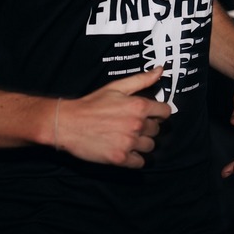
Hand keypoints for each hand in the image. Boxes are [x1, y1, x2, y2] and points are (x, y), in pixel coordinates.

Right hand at [54, 68, 170, 167]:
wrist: (68, 123)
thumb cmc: (92, 104)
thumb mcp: (116, 87)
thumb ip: (141, 79)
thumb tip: (160, 70)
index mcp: (139, 106)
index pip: (165, 112)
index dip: (159, 113)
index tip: (151, 115)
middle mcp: (137, 125)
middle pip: (157, 130)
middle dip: (148, 128)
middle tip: (132, 126)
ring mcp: (129, 143)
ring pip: (150, 146)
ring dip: (142, 143)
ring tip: (128, 138)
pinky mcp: (120, 158)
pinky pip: (140, 162)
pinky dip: (135, 159)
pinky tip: (126, 150)